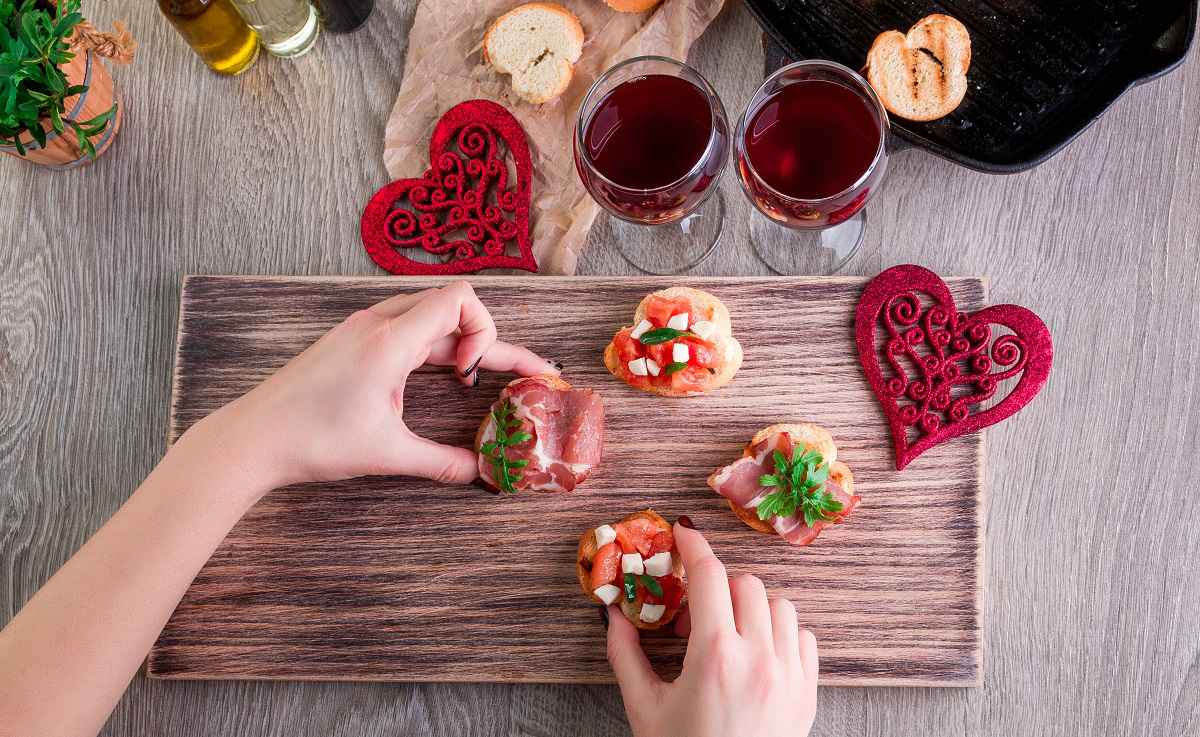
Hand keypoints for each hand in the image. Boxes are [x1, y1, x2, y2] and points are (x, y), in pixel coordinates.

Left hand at [184, 281, 553, 491]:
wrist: (253, 438)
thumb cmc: (313, 440)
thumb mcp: (387, 454)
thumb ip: (441, 462)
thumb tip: (480, 474)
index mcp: (390, 341)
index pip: (460, 298)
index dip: (484, 329)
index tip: (472, 375)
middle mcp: (377, 324)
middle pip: (450, 306)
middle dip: (484, 339)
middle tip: (512, 375)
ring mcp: (360, 328)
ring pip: (426, 313)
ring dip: (456, 339)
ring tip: (470, 374)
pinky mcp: (349, 340)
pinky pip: (403, 325)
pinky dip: (430, 343)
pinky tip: (434, 374)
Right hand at [606, 523, 818, 736]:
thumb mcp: (644, 708)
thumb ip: (625, 655)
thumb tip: (612, 614)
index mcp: (715, 657)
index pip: (710, 575)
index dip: (694, 546)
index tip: (683, 533)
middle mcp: (759, 659)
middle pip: (746, 583)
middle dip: (718, 586)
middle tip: (696, 612)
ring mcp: (790, 676)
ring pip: (780, 605)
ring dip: (752, 607)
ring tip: (729, 632)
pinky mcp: (808, 693)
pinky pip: (804, 637)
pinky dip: (781, 633)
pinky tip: (757, 653)